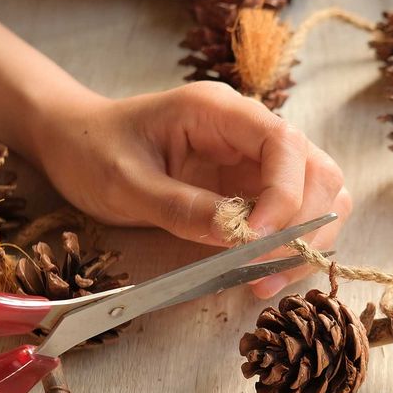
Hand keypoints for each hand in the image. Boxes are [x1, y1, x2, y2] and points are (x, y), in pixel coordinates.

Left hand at [24, 82, 351, 298]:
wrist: (73, 143)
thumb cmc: (92, 150)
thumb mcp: (125, 182)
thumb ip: (182, 207)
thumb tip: (238, 237)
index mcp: (220, 112)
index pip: (285, 145)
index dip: (285, 196)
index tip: (255, 240)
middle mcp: (250, 132)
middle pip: (318, 172)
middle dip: (303, 226)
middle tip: (264, 272)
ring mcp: (256, 162)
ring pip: (319, 198)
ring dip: (305, 242)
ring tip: (264, 280)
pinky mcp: (254, 191)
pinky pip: (294, 219)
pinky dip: (290, 249)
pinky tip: (262, 273)